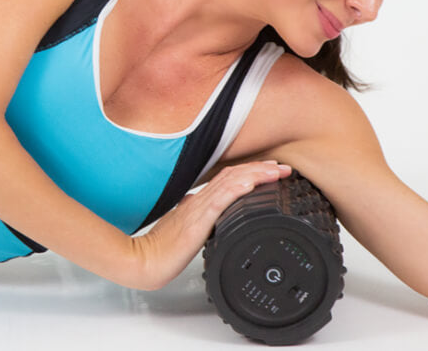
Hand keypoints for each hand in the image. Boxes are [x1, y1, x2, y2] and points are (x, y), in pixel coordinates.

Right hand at [132, 160, 291, 290]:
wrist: (145, 259)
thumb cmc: (161, 248)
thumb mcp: (180, 227)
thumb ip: (190, 215)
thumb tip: (193, 205)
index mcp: (197, 202)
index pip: (227, 179)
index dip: (249, 171)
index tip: (268, 171)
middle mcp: (199, 200)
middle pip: (234, 175)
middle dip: (260, 169)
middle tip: (282, 168)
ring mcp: (199, 208)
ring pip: (231, 182)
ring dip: (256, 175)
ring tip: (276, 173)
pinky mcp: (198, 219)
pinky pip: (221, 199)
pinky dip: (238, 188)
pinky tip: (252, 184)